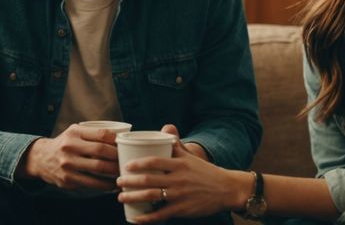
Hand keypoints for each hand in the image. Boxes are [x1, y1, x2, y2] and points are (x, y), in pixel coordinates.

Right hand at [16, 124, 119, 190]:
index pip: (101, 134)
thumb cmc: (65, 144)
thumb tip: (120, 138)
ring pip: (98, 169)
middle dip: (117, 156)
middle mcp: (69, 147)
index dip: (115, 140)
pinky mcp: (68, 179)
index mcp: (74, 132)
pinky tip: (112, 185)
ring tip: (122, 173)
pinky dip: (105, 185)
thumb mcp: (74, 132)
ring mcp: (68, 164)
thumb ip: (92, 133)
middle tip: (125, 160)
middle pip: (101, 151)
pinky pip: (92, 183)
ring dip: (114, 172)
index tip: (123, 145)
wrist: (41, 158)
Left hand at [116, 125, 251, 223]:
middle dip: (129, 182)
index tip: (125, 165)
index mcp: (180, 164)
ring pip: (151, 196)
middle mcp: (178, 179)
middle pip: (148, 180)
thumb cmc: (206, 172)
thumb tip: (166, 128)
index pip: (154, 161)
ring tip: (121, 197)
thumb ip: (177, 145)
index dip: (138, 164)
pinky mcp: (182, 210)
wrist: (227, 189)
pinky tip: (135, 218)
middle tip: (118, 182)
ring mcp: (179, 195)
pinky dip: (146, 218)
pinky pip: (160, 215)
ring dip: (133, 197)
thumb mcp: (191, 157)